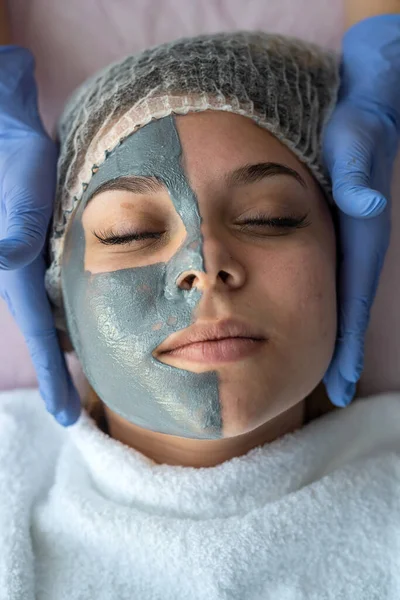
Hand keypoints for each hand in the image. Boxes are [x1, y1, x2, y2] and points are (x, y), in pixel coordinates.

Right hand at [0, 46, 80, 424]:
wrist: (13, 137)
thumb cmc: (17, 164)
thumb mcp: (19, 195)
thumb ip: (14, 231)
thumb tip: (6, 259)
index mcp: (18, 274)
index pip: (38, 335)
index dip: (53, 376)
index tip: (65, 415)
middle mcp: (22, 276)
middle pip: (42, 337)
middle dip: (57, 372)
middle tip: (73, 408)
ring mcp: (30, 266)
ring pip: (49, 320)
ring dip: (63, 349)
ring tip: (80, 378)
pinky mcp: (41, 252)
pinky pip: (53, 297)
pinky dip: (66, 318)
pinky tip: (82, 328)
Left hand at [322, 15, 399, 406]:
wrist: (368, 105)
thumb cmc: (358, 124)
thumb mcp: (356, 141)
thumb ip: (358, 172)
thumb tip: (368, 203)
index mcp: (362, 236)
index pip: (352, 301)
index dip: (347, 345)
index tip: (339, 387)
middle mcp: (359, 244)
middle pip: (347, 309)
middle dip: (342, 352)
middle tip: (332, 393)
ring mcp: (350, 240)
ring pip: (340, 297)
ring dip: (334, 333)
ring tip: (325, 370)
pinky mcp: (340, 230)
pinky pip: (332, 277)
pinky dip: (324, 304)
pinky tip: (308, 317)